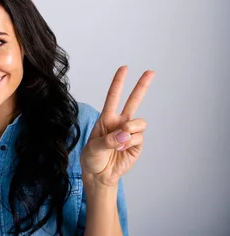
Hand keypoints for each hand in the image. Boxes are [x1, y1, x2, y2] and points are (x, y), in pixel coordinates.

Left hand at [80, 66, 154, 187]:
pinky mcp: (137, 144)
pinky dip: (130, 144)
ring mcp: (130, 133)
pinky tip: (122, 149)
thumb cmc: (92, 158)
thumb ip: (108, 140)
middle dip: (142, 86)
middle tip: (151, 72)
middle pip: (133, 101)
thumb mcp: (93, 148)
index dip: (118, 82)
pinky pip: (139, 138)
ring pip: (139, 122)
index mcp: (106, 118)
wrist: (99, 175)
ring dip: (130, 130)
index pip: (113, 97)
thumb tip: (124, 135)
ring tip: (119, 141)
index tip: (124, 68)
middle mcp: (120, 122)